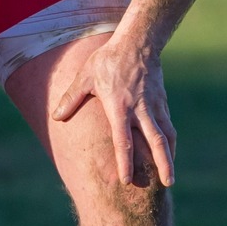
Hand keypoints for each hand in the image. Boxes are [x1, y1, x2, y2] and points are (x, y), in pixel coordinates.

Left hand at [50, 39, 175, 187]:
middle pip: (155, 141)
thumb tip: (56, 116)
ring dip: (169, 156)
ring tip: (170, 177)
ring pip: (166, 135)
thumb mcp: (85, 76)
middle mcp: (140, 109)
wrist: (138, 42)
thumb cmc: (108, 59)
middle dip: (162, 164)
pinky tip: (168, 153)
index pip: (124, 140)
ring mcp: (154, 106)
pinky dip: (169, 141)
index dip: (125, 162)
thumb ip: (71, 98)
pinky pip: (167, 125)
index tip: (127, 180)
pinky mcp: (162, 101)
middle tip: (167, 184)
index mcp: (120, 107)